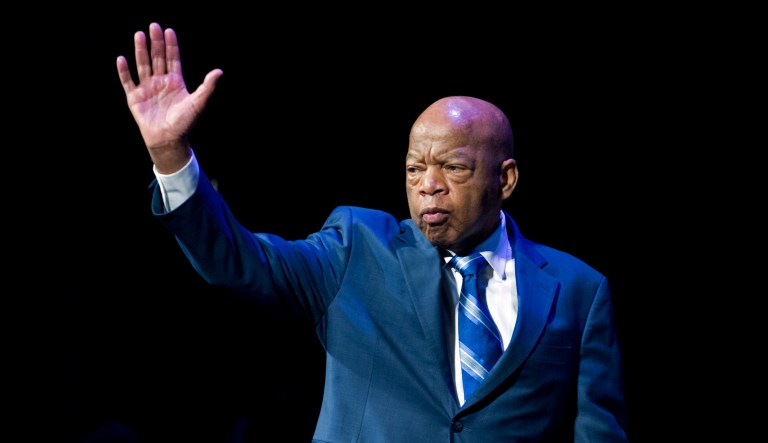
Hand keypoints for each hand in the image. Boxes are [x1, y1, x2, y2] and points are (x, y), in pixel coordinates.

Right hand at [116, 22, 222, 173]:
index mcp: (175, 81)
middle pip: (157, 58)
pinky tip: (122, 59)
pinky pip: (128, 81)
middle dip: (155, 42)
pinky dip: (124, 71)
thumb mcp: (198, 103)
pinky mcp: (134, 98)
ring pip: (143, 65)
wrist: (169, 139)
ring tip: (139, 35)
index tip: (169, 30)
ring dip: (141, 51)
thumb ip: (207, 87)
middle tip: (153, 26)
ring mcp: (147, 88)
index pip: (172, 59)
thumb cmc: (184, 123)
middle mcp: (160, 82)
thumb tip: (220, 72)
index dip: (171, 45)